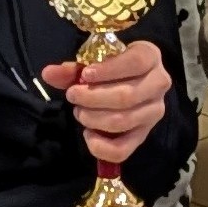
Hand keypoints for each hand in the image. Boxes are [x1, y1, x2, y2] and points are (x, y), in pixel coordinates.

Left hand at [38, 40, 171, 162]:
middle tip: (72, 96)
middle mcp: (159, 85)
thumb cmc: (114, 68)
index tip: (84, 75)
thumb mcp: (96, 62)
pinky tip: (88, 135)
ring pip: (123, 121)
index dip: (107, 70)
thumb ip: (73, 69)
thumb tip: (48, 73)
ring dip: (93, 118)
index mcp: (150, 57)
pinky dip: (100, 146)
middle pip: (126, 96)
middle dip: (92, 98)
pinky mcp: (144, 135)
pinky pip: (123, 149)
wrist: (134, 81)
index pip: (134, 63)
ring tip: (79, 112)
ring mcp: (154, 112)